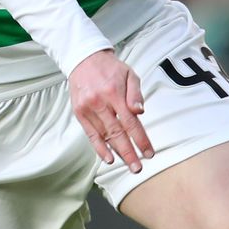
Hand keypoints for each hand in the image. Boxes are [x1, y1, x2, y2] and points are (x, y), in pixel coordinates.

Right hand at [69, 49, 151, 172]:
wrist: (84, 59)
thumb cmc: (110, 68)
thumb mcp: (129, 74)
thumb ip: (136, 93)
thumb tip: (139, 111)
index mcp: (114, 92)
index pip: (130, 122)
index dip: (140, 139)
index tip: (149, 153)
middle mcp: (99, 102)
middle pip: (117, 133)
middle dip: (129, 153)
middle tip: (138, 168)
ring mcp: (87, 108)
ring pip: (104, 136)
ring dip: (117, 153)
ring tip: (128, 165)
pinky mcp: (79, 112)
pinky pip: (90, 134)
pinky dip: (99, 148)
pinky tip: (108, 158)